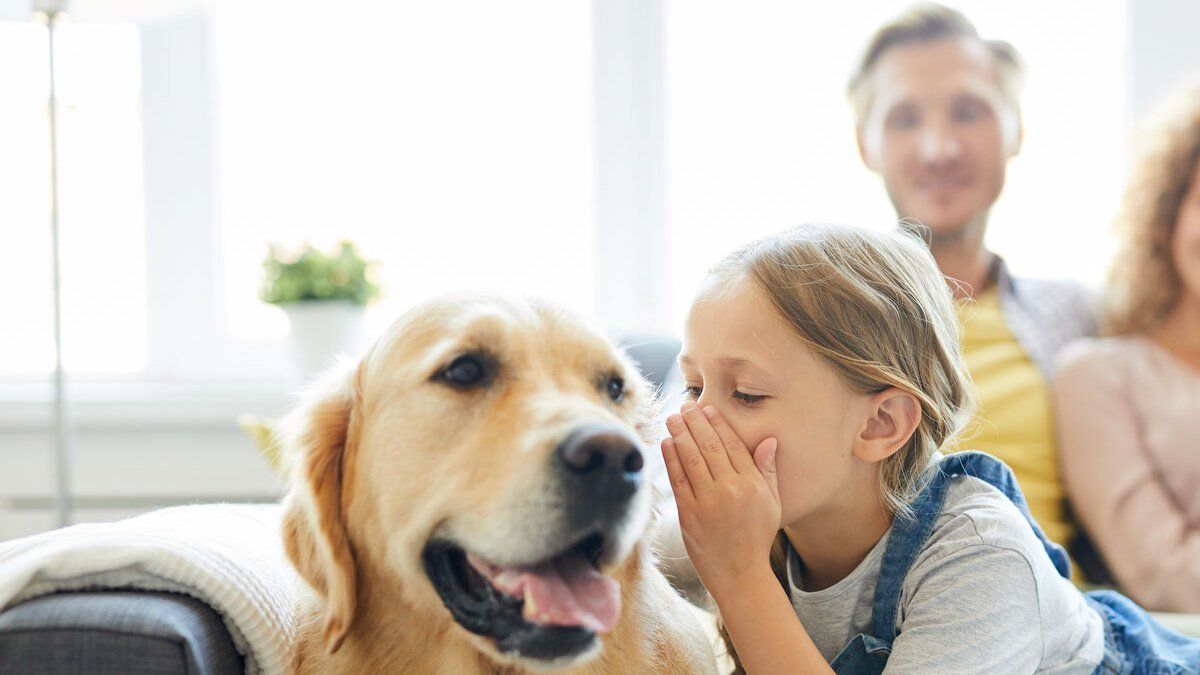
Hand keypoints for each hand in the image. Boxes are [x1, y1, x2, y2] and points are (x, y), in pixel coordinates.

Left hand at [661, 402, 780, 599]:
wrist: (740, 575)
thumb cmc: (757, 537)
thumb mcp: (772, 504)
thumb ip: (768, 470)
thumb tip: (768, 440)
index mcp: (752, 485)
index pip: (733, 446)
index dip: (718, 425)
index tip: (708, 409)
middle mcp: (730, 490)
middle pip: (709, 447)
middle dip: (695, 422)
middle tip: (685, 405)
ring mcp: (708, 503)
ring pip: (691, 460)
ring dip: (680, 435)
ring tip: (672, 418)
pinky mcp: (689, 515)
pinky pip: (678, 481)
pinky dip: (671, 460)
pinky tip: (666, 444)